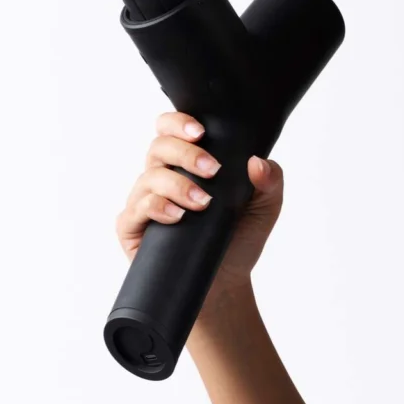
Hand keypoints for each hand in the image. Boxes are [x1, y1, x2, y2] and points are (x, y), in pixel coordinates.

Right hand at [112, 111, 285, 298]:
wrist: (226, 281)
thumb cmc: (239, 237)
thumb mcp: (265, 207)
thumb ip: (270, 180)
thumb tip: (258, 162)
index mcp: (186, 163)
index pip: (171, 130)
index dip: (179, 123)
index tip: (201, 132)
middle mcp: (162, 176)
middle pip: (159, 146)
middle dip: (186, 153)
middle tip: (213, 170)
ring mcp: (144, 201)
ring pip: (149, 176)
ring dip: (177, 185)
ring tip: (202, 203)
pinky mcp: (132, 227)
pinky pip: (136, 208)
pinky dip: (157, 207)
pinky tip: (177, 216)